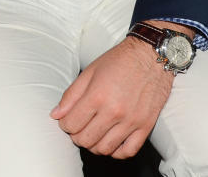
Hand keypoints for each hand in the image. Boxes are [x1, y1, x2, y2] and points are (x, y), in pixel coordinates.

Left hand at [49, 35, 173, 158]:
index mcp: (97, 96)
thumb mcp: (90, 71)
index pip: (70, 125)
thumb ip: (71, 95)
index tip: (68, 119)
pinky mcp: (146, 126)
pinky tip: (111, 141)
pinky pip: (128, 151)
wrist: (151, 55)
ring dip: (94, 144)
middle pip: (85, 140)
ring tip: (94, 133)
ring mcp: (131, 121)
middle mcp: (114, 111)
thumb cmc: (120, 61)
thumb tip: (56, 115)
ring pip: (104, 149)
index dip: (65, 124)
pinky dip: (116, 151)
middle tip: (80, 126)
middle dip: (77, 135)